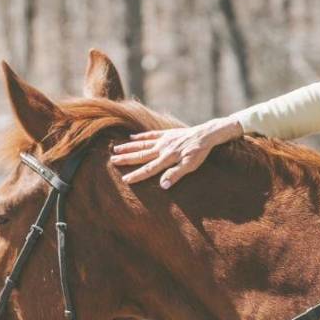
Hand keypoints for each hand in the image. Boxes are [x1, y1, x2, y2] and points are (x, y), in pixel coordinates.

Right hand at [110, 118, 242, 188]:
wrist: (207, 134)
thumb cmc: (200, 152)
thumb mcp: (191, 166)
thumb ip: (176, 174)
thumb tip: (162, 186)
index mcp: (167, 158)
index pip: (149, 169)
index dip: (137, 175)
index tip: (125, 179)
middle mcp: (162, 149)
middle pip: (141, 155)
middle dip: (126, 159)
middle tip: (112, 161)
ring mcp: (164, 140)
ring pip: (142, 144)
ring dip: (129, 147)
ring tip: (116, 149)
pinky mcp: (168, 134)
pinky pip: (151, 135)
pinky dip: (141, 136)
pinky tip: (132, 136)